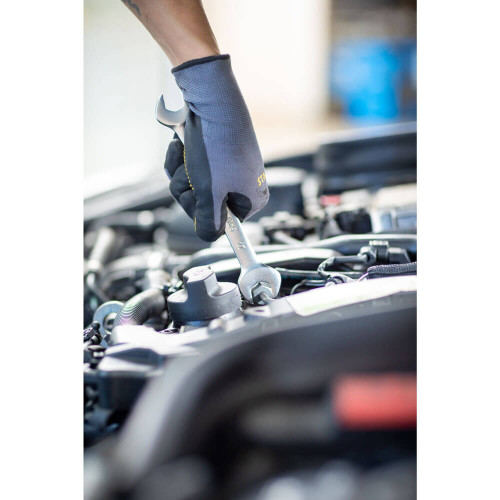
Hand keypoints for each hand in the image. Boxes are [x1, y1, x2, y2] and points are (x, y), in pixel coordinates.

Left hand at [164, 55, 268, 241]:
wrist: (210, 98)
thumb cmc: (217, 145)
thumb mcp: (209, 192)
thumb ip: (209, 223)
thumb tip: (210, 235)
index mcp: (252, 197)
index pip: (225, 224)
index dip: (206, 214)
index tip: (201, 201)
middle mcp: (241, 183)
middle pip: (204, 205)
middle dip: (189, 189)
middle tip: (194, 172)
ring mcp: (225, 167)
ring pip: (191, 186)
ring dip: (182, 172)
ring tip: (190, 154)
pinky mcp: (211, 153)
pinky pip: (188, 167)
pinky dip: (180, 158)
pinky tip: (185, 144)